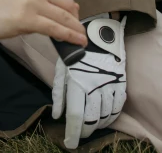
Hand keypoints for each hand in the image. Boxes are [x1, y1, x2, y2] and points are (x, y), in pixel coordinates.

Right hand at [0, 0, 87, 45]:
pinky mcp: (28, 19)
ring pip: (64, 17)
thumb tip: (56, 14)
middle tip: (79, 30)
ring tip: (82, 38)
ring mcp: (32, 1)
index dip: (70, 7)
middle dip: (75, 19)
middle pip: (66, 4)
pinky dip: (69, 36)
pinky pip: (55, 28)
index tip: (74, 17)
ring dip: (76, 29)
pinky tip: (76, 41)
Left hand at [52, 13, 126, 148]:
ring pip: (105, 115)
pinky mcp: (120, 83)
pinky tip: (104, 117)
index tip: (69, 142)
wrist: (99, 34)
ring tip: (90, 125)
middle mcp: (94, 87)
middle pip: (92, 119)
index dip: (72, 131)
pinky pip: (117, 106)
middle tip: (80, 133)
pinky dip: (111, 115)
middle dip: (85, 130)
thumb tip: (56, 115)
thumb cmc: (76, 50)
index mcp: (78, 82)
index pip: (75, 114)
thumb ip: (59, 92)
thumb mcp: (63, 67)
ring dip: (98, 124)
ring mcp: (109, 85)